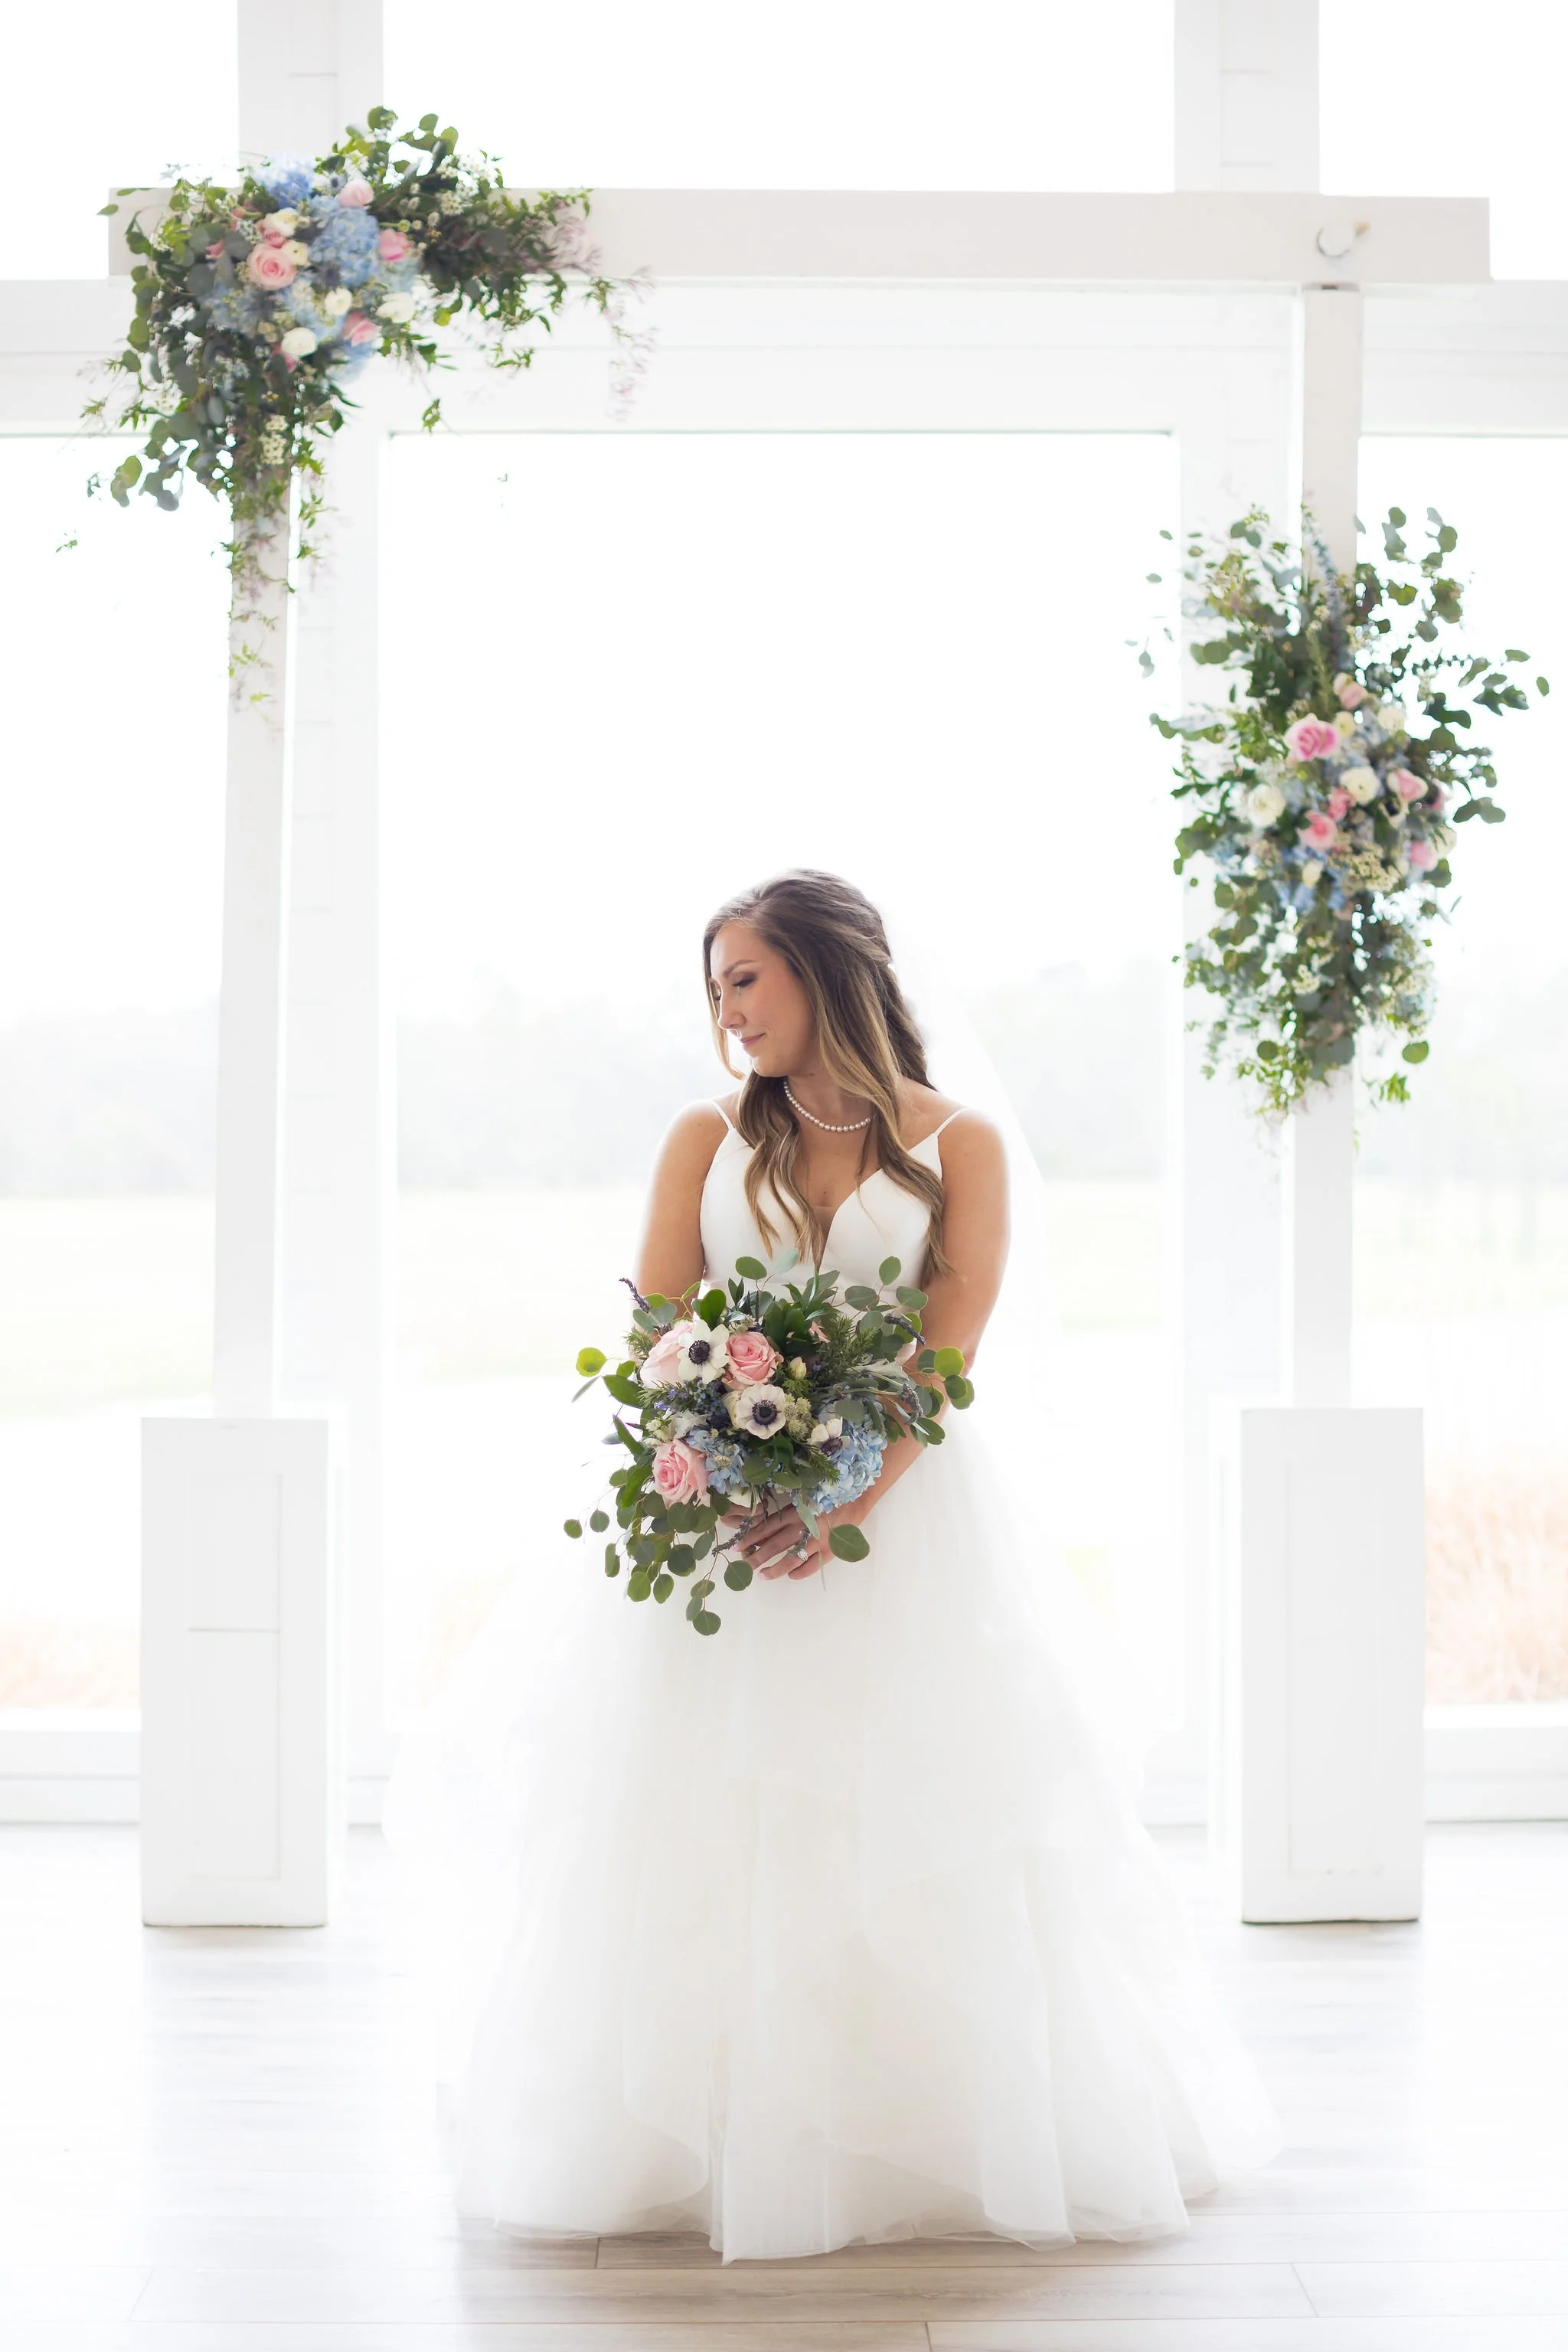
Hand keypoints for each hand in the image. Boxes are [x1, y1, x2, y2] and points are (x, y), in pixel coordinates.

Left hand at [721, 1497, 865, 1580]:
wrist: (857, 1498)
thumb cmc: (827, 1493)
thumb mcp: (802, 1497)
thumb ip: (784, 1509)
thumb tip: (759, 1518)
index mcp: (794, 1513)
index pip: (765, 1528)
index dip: (749, 1538)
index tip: (735, 1547)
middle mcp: (802, 1529)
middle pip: (774, 1546)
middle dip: (756, 1557)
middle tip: (743, 1567)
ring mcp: (816, 1542)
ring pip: (791, 1560)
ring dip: (775, 1569)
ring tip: (762, 1575)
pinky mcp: (829, 1551)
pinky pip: (812, 1566)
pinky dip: (800, 1572)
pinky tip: (791, 1575)